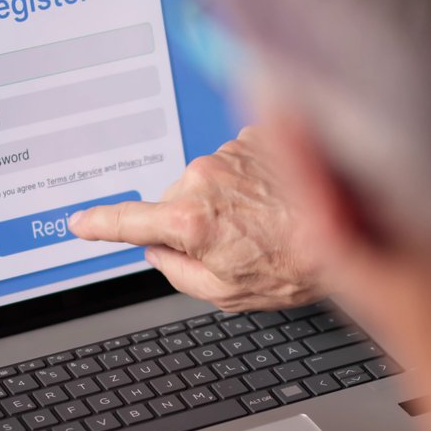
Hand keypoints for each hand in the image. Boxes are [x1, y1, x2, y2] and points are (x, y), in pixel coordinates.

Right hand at [68, 126, 321, 311]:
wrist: (350, 225)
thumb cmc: (295, 264)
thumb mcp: (227, 292)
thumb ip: (179, 273)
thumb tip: (161, 253)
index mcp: (191, 221)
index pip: (129, 222)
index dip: (100, 224)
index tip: (80, 223)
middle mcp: (204, 178)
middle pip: (175, 203)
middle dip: (192, 222)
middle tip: (235, 245)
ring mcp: (230, 154)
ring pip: (208, 182)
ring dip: (225, 200)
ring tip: (265, 222)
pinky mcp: (254, 138)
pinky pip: (235, 163)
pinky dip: (247, 180)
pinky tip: (274, 200)